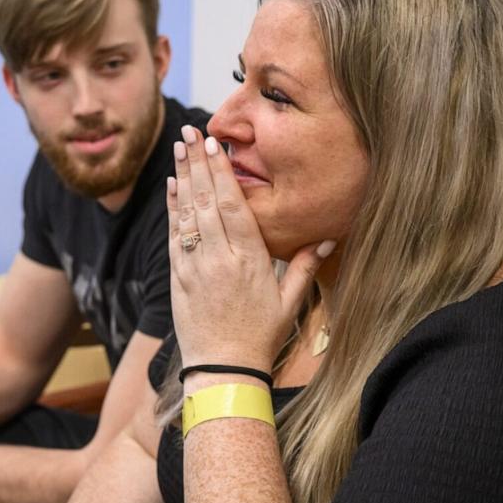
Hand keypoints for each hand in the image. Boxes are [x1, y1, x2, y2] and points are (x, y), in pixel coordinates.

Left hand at [167, 125, 333, 369]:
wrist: (223, 371)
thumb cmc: (260, 337)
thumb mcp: (289, 303)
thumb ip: (305, 265)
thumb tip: (330, 234)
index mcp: (250, 260)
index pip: (234, 207)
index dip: (222, 173)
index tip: (215, 145)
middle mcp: (220, 259)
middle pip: (207, 201)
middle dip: (198, 163)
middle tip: (190, 131)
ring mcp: (195, 267)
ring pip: (187, 213)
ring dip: (182, 177)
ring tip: (179, 146)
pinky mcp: (178, 277)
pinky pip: (174, 235)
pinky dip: (172, 209)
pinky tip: (172, 185)